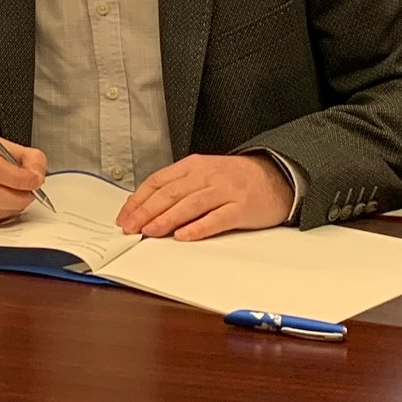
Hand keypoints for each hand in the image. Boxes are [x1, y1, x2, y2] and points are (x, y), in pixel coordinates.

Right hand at [0, 130, 48, 224]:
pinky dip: (1, 214)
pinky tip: (3, 203)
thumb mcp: (3, 144)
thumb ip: (28, 157)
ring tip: (18, 196)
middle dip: (19, 198)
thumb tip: (38, 176)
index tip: (35, 181)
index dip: (18, 178)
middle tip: (32, 194)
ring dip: (12, 207)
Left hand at [115, 153, 293, 240]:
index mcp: (193, 166)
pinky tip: (184, 236)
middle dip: (146, 211)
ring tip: (150, 232)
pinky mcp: (242, 207)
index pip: (158, 181)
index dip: (139, 199)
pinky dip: (199, 228)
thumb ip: (180, 187)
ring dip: (166, 219)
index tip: (124, 216)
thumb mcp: (204, 173)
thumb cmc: (235, 178)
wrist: (276, 176)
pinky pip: (217, 218)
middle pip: (170, 193)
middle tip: (130, 227)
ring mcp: (225, 191)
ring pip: (189, 205)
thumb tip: (149, 208)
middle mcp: (207, 175)